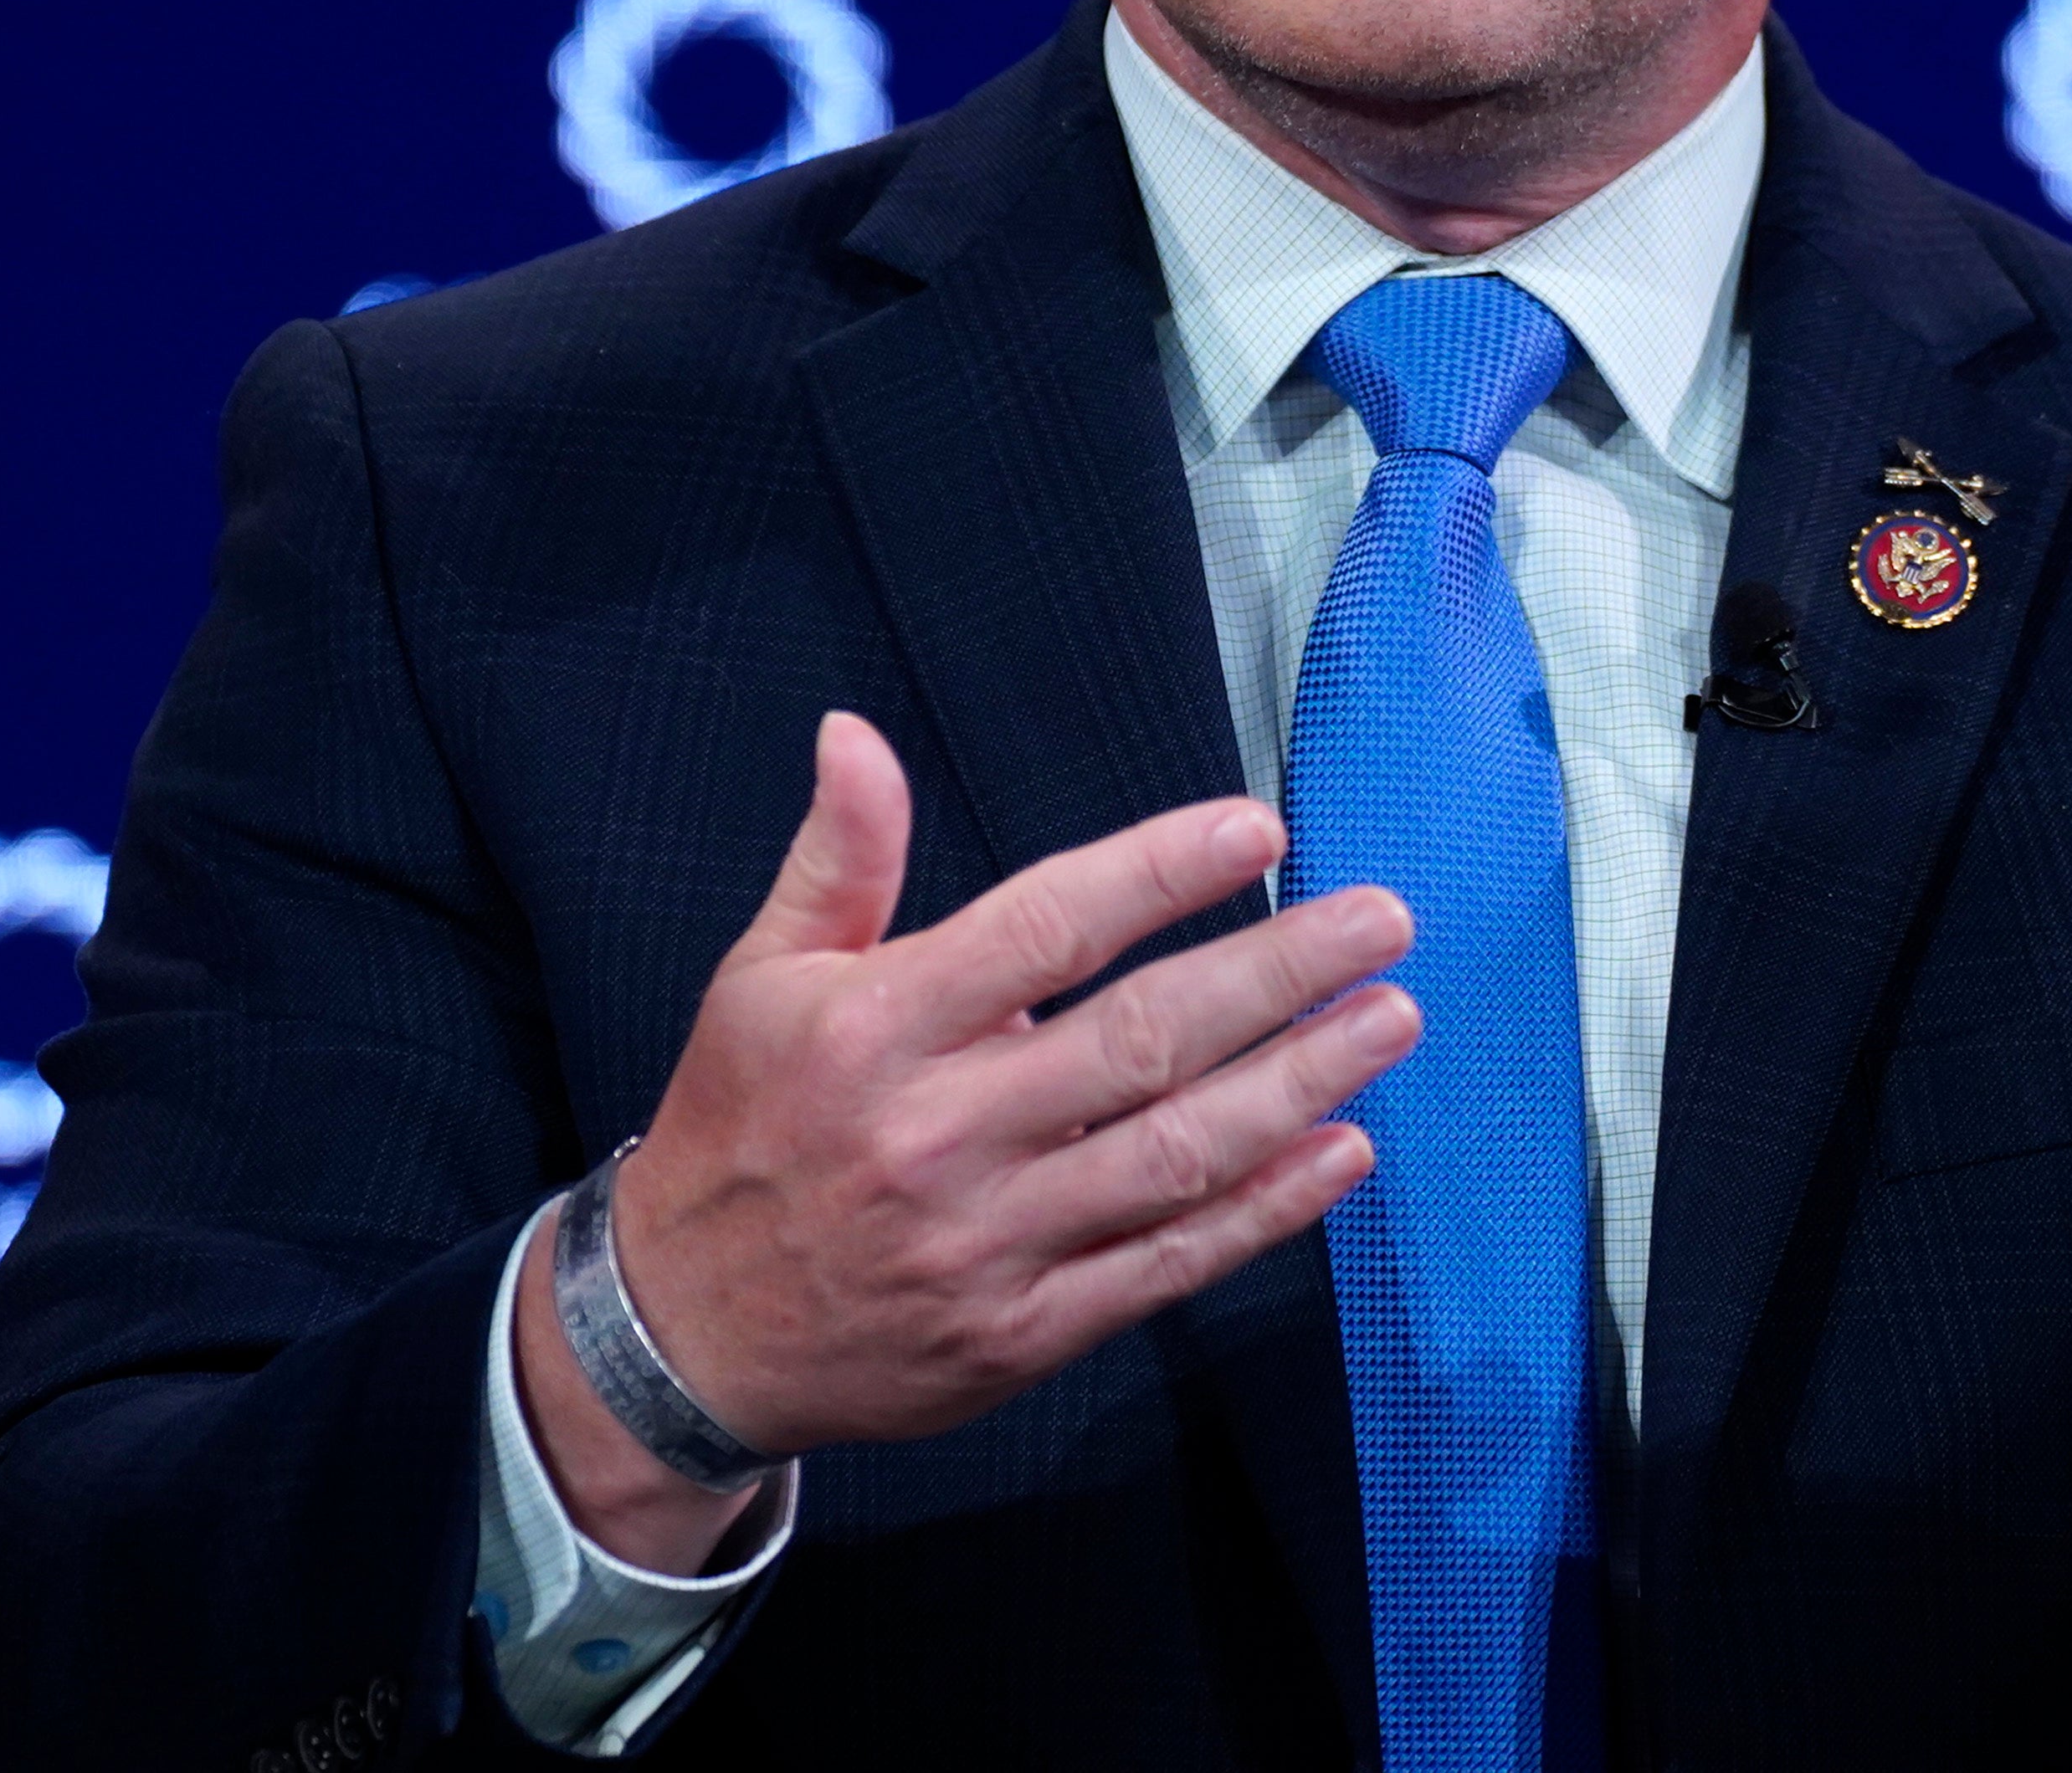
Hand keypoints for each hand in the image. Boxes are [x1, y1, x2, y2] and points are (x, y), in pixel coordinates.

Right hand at [515, 712, 1415, 1570]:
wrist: (683, 1335)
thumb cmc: (739, 1131)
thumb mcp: (758, 980)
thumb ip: (838, 859)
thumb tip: (854, 734)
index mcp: (876, 1029)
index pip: (1046, 929)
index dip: (1159, 873)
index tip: (1259, 832)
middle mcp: (938, 1132)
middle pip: (1142, 1039)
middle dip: (1278, 975)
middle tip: (1382, 921)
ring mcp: (987, 1242)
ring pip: (1176, 1154)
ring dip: (1300, 1084)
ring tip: (1388, 1020)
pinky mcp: (1022, 1333)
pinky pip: (1166, 1265)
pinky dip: (1265, 1213)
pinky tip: (1342, 1153)